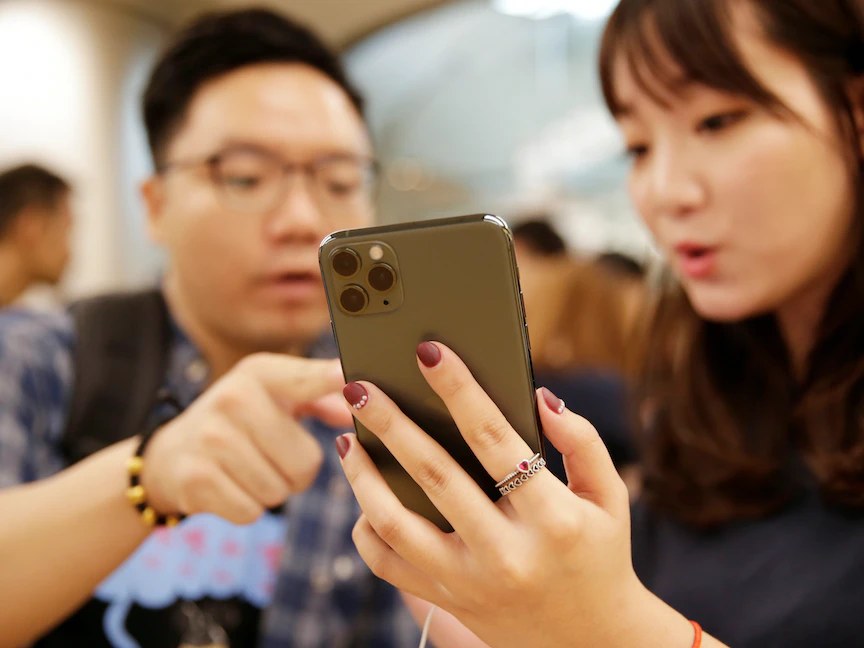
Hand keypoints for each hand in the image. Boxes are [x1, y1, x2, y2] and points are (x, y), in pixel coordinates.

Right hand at [142, 353, 350, 523]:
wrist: (169, 455)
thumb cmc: (243, 423)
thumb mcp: (277, 398)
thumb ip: (323, 396)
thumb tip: (359, 403)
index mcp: (260, 372)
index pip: (309, 378)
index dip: (334, 380)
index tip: (353, 381)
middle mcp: (233, 397)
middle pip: (306, 462)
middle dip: (298, 471)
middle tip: (274, 457)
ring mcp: (211, 437)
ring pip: (279, 490)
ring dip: (273, 490)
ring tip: (250, 469)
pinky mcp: (195, 477)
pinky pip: (252, 511)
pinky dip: (248, 507)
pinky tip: (231, 486)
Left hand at [337, 342, 696, 647]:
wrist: (591, 641)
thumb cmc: (599, 554)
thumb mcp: (610, 497)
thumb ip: (581, 441)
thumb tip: (540, 396)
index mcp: (552, 517)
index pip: (494, 438)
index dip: (458, 389)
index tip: (428, 351)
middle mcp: (506, 553)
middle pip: (433, 475)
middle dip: (391, 423)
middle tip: (358, 386)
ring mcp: (470, 582)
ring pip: (396, 524)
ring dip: (364, 476)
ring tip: (348, 438)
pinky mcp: (448, 600)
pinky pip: (388, 566)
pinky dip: (367, 529)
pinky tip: (363, 497)